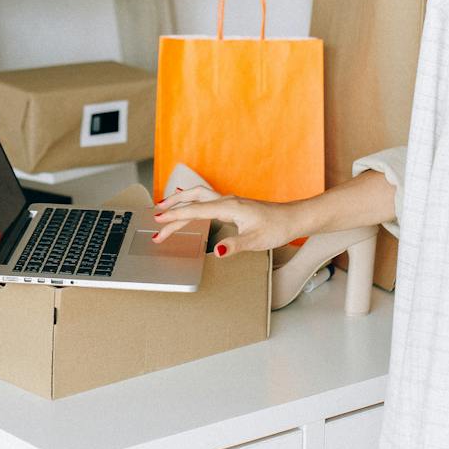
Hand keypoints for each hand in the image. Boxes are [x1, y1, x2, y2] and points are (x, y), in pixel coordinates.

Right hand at [152, 185, 300, 255]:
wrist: (292, 219)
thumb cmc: (277, 227)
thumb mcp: (255, 241)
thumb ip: (233, 246)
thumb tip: (215, 251)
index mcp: (228, 207)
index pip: (195, 210)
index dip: (175, 216)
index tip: (159, 221)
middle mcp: (226, 201)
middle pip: (192, 198)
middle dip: (172, 206)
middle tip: (155, 216)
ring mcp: (229, 202)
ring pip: (198, 196)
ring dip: (180, 201)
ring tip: (164, 208)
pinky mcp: (232, 205)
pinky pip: (205, 200)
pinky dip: (191, 203)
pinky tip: (188, 207)